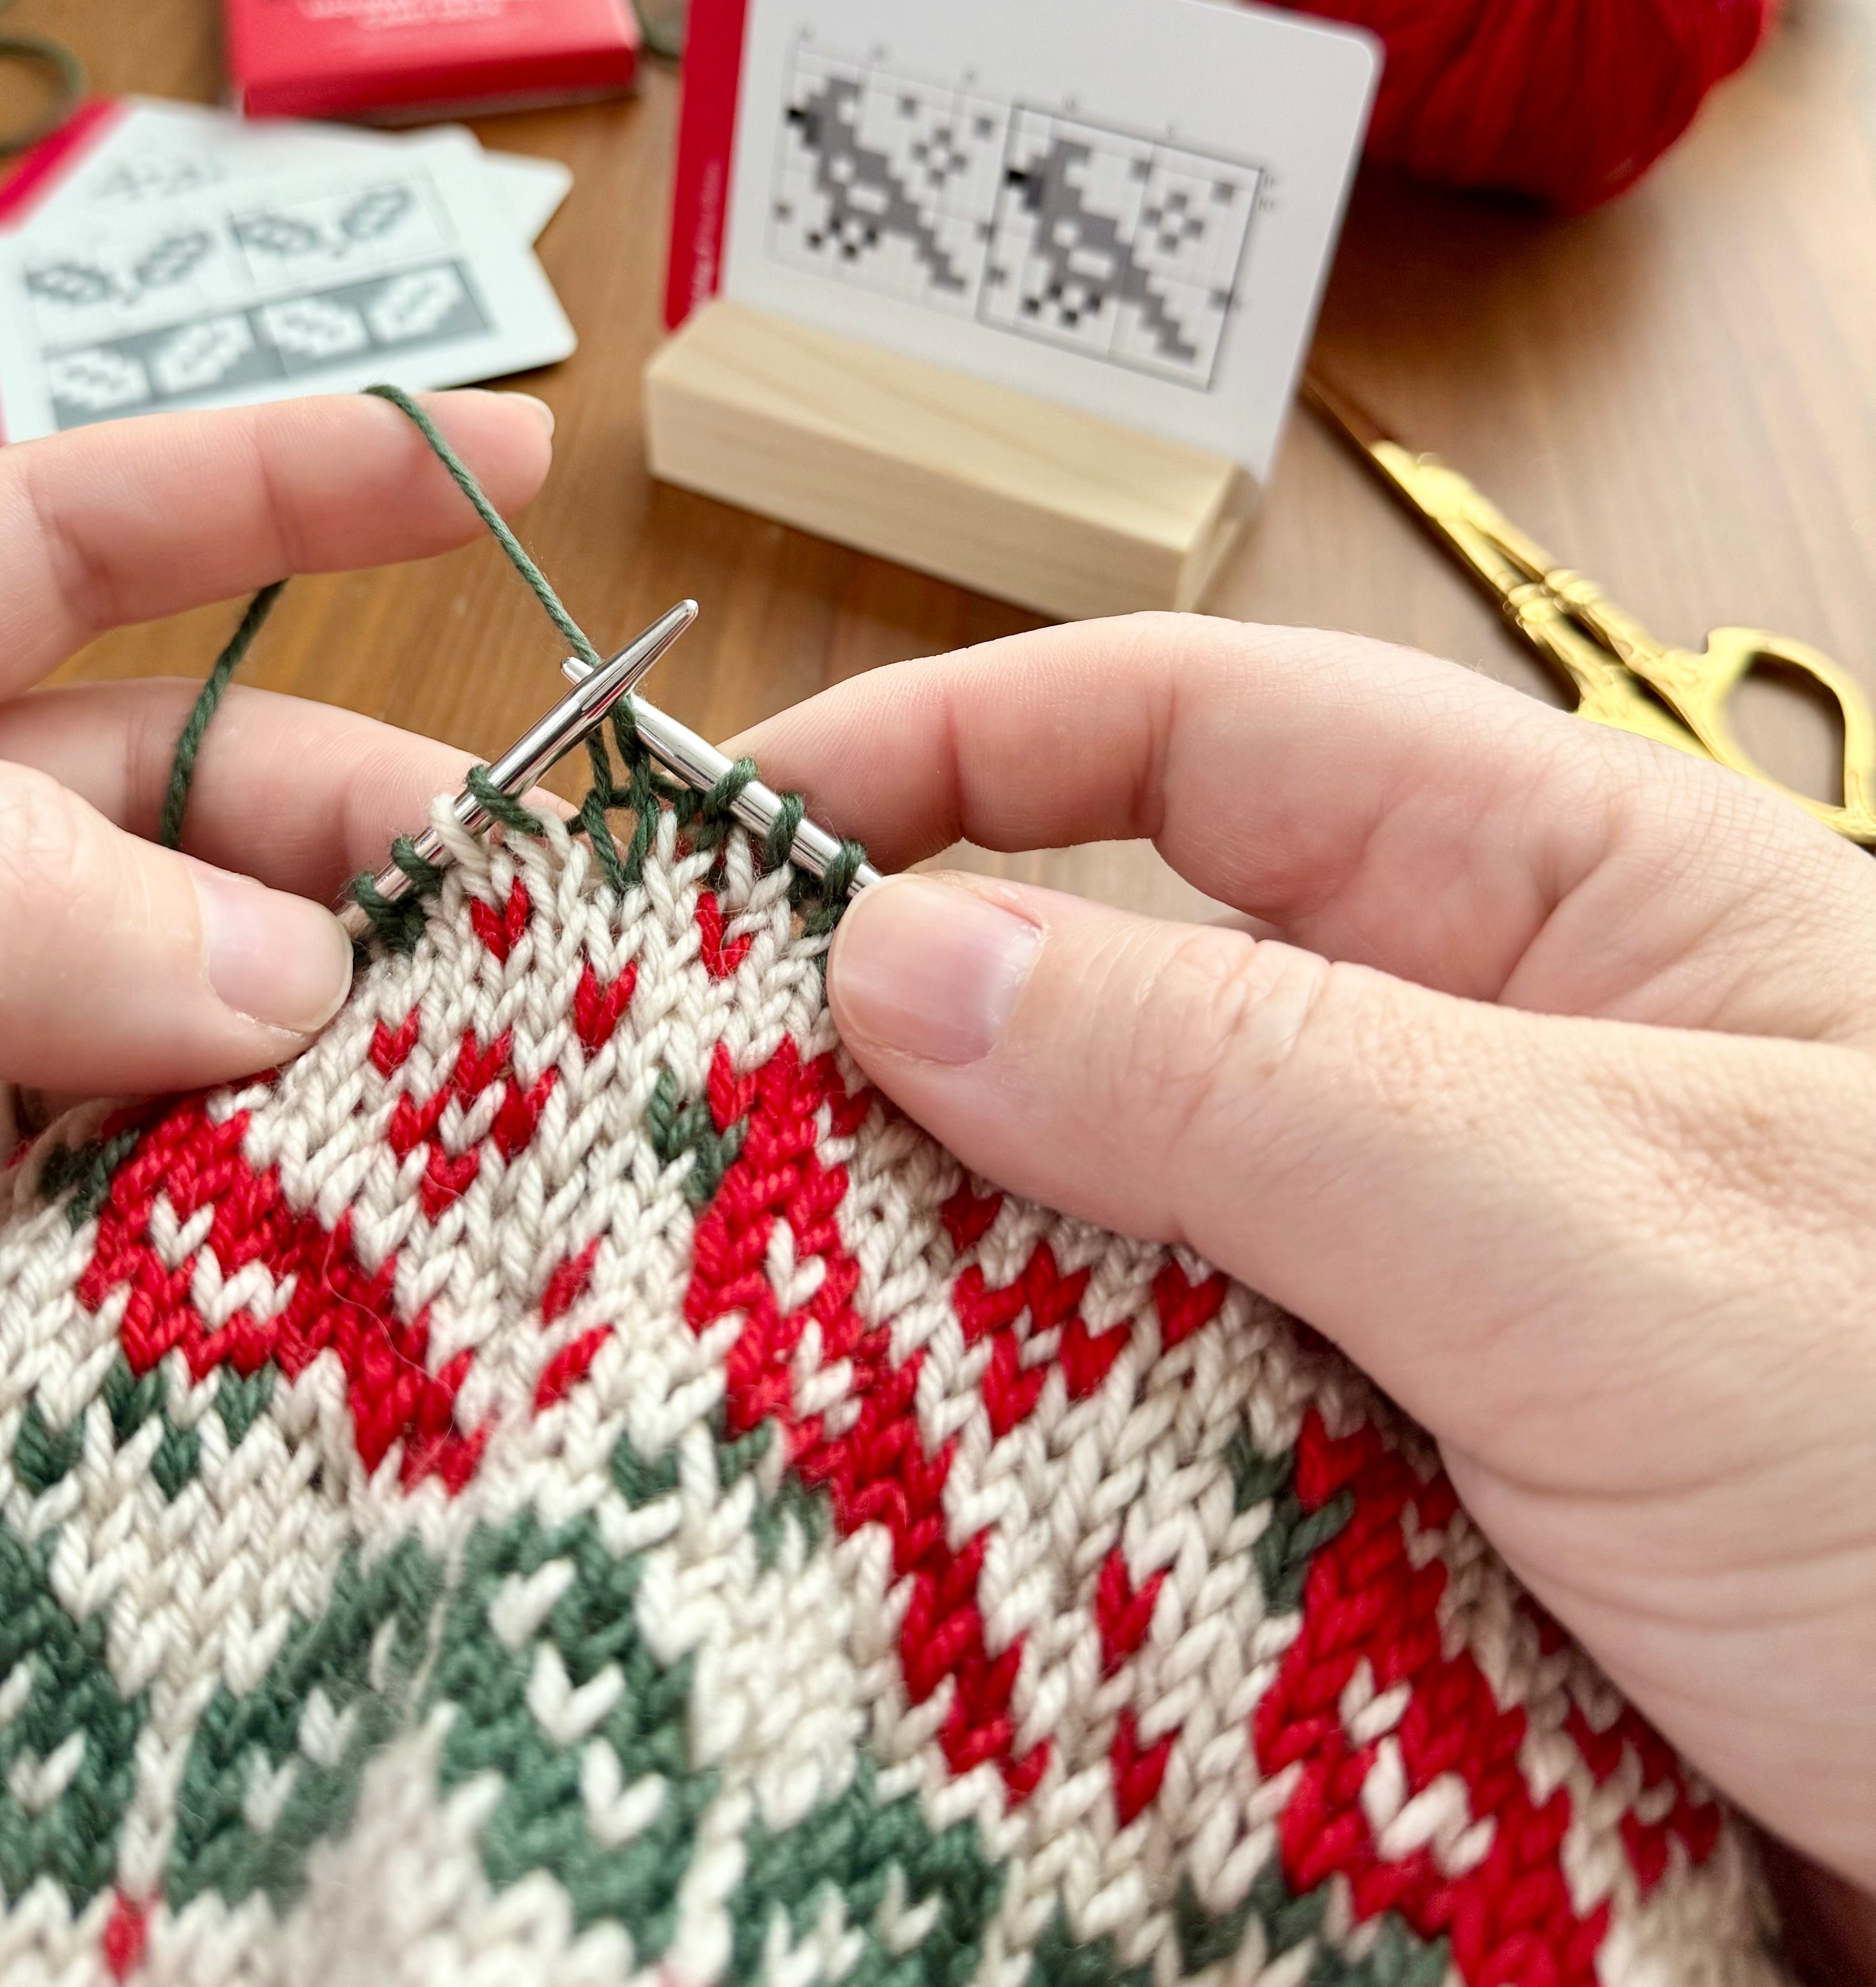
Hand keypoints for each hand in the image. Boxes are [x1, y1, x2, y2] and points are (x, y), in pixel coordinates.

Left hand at [0, 389, 549, 1468]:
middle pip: (182, 795)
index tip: (491, 459)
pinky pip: (187, 1220)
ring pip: (218, 1017)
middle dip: (360, 816)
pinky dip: (306, 1214)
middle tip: (534, 902)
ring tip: (520, 1068)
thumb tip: (272, 966)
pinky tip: (406, 1226)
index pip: (40, 544)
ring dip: (366, 1031)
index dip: (268, 480)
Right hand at [745, 618, 1875, 1964]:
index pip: (1204, 735)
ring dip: (969, 1305)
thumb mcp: (1604, 1220)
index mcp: (1566, 911)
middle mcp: (1486, 1087)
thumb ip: (1251, 1077)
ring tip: (764, 1356)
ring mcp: (1447, 1310)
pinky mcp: (1424, 1516)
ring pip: (1130, 1246)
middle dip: (916, 1047)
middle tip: (684, 1130)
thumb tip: (909, 957)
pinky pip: (1183, 1460)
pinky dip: (1059, 1499)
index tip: (732, 828)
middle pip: (1133, 989)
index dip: (957, 744)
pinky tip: (947, 1552)